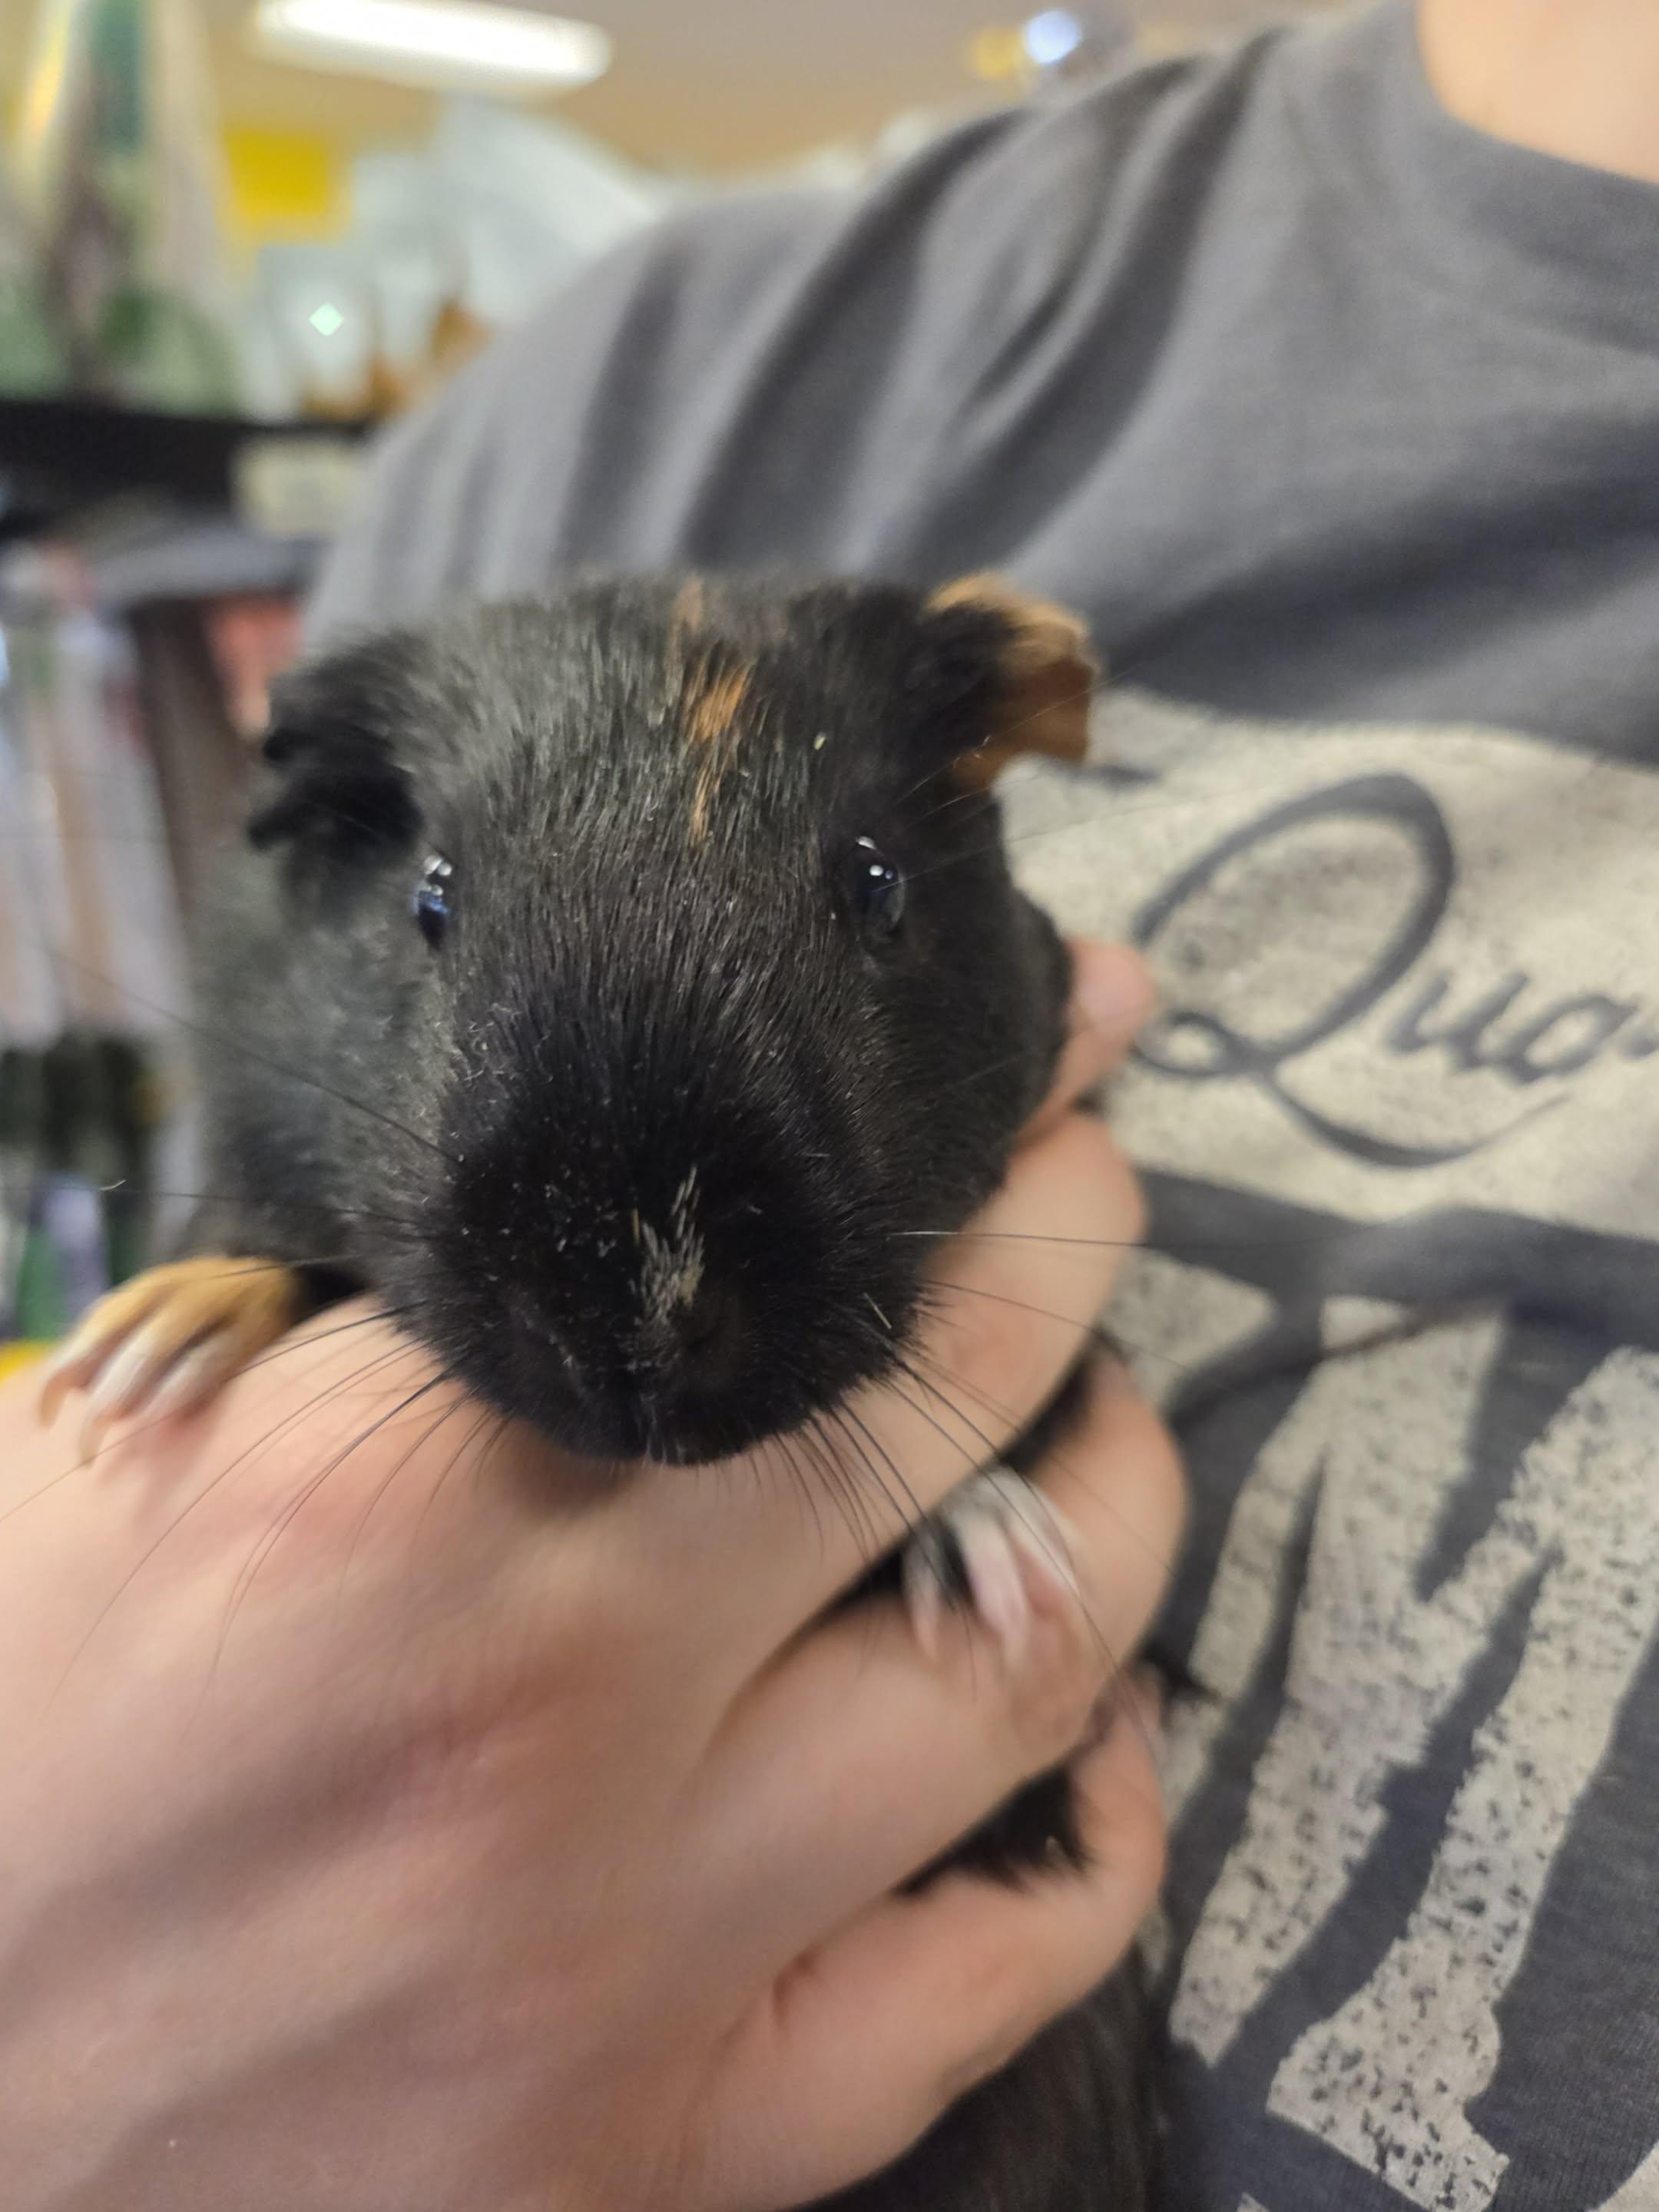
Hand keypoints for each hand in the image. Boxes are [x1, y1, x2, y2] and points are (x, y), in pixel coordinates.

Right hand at [0, 942, 1180, 2211]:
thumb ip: (390, 1334)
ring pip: (1023, 1685)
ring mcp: (631, 1966)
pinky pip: (982, 1993)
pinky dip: (1092, 1840)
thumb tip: (639, 1221)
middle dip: (1063, 1265)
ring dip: (1116, 1517)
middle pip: (943, 1432)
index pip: (781, 1264)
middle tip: (1084, 1196)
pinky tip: (1094, 1744)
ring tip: (1100, 1435)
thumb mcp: (132, 1451)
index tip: (1034, 1083)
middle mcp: (557, 1724)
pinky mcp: (659, 2157)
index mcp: (398, 1504)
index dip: (953, 1152)